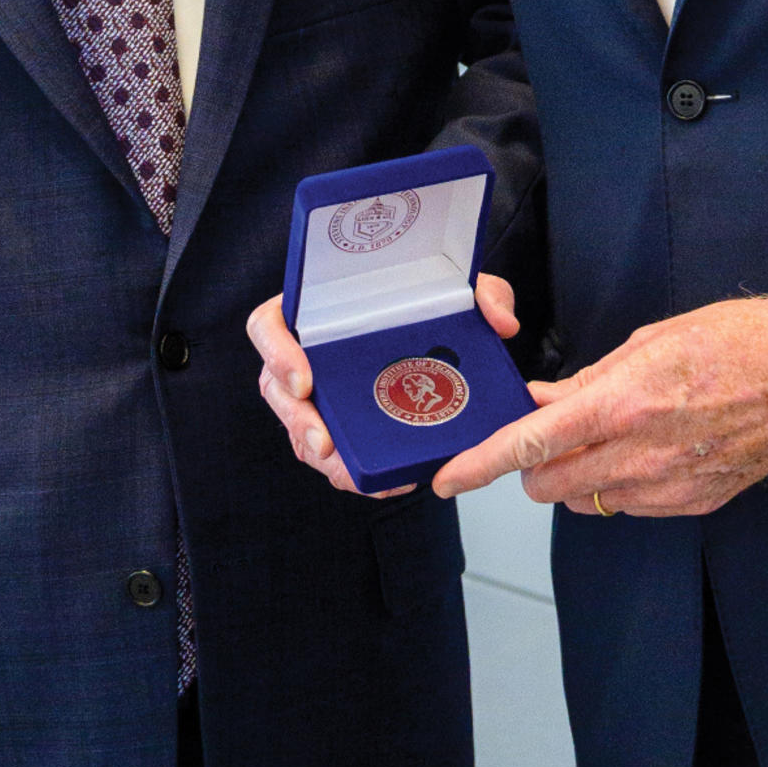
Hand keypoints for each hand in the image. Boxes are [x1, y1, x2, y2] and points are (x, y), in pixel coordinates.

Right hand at [248, 276, 521, 493]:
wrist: (435, 323)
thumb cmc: (425, 298)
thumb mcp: (456, 285)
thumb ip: (481, 291)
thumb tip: (500, 322)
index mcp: (314, 310)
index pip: (267, 326)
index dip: (276, 352)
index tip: (304, 380)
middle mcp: (307, 350)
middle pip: (277, 389)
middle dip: (299, 424)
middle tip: (326, 446)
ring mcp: (317, 389)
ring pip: (300, 429)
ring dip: (324, 458)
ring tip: (356, 477)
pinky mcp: (337, 419)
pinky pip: (328, 451)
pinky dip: (349, 470)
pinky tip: (381, 481)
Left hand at [431, 294, 767, 514]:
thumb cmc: (737, 340)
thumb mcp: (653, 341)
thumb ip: (591, 378)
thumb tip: (543, 401)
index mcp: (625, 403)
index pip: (532, 444)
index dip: (481, 464)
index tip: (448, 479)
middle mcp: (643, 454)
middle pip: (549, 483)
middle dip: (534, 465)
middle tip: (552, 433)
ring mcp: (671, 487)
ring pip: (588, 501)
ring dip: (578, 476)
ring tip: (611, 436)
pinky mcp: (696, 504)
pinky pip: (631, 508)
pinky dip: (621, 486)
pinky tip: (648, 451)